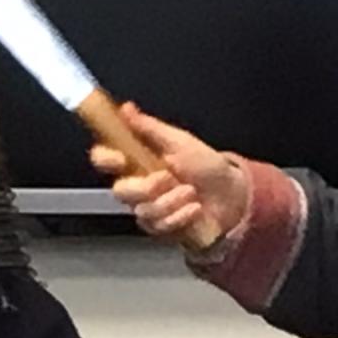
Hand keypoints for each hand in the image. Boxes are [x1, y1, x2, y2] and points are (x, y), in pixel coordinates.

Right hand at [89, 103, 249, 240]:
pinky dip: (180, 216)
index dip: (105, 158)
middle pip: (120, 191)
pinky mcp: (159, 227)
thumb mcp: (179, 140)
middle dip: (146, 187)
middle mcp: (138, 185)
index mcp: (138, 160)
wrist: (232, 195)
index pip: (105, 158)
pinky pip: (159, 225)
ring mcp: (147, 208)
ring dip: (172, 200)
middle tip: (168, 178)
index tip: (120, 158)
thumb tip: (126, 109)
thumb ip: (149, 127)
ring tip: (191, 192)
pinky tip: (194, 209)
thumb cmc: (207, 167)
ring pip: (143, 210)